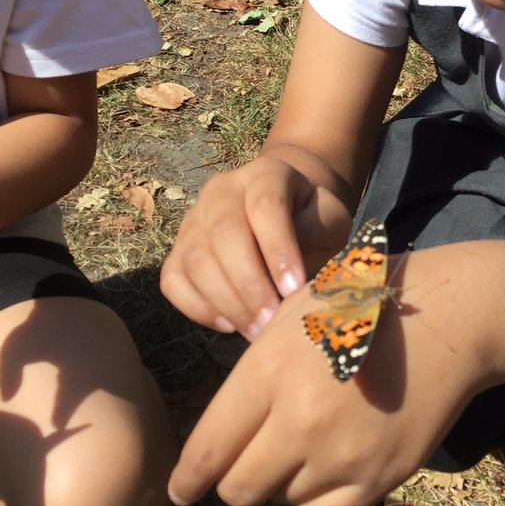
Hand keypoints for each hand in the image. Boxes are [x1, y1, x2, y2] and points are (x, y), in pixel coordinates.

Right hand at [160, 155, 351, 341]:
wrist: (291, 204)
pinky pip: (174, 281)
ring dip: (226, 302)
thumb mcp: (330, 218)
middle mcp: (221, 190)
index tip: (294, 289)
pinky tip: (230, 325)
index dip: (278, 249)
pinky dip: (198, 308)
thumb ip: (317, 239)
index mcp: (265, 174)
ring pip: (195, 260)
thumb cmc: (314, 216)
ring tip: (257, 331)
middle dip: (249, 284)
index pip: (265, 206)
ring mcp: (193, 218)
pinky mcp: (177, 249)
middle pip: (224, 234)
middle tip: (272, 321)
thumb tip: (295, 284)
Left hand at [167, 243, 498, 505]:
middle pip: (238, 489)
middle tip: (249, 460)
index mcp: (270, 373)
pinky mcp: (379, 478)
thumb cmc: (363, 307)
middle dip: (234, 479)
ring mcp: (342, 455)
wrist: (449, 321)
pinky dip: (316, 497)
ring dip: (283, 481)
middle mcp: (300, 421)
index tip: (179, 490)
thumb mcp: (292, 318)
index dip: (186, 478)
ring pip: (281, 500)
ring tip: (308, 440)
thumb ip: (252, 374)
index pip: (208, 449)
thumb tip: (220, 434)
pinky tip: (330, 463)